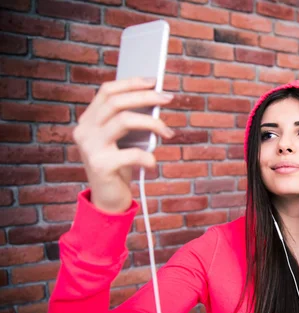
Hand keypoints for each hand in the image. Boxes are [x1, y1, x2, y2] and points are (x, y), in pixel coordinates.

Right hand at [73, 77, 174, 213]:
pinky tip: (152, 164)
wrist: (108, 200)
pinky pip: (132, 153)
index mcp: (88, 121)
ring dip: (152, 123)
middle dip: (146, 96)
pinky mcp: (101, 165)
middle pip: (116, 101)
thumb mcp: (122, 140)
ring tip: (168, 133)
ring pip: (124, 120)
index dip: (131, 83)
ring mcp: (90, 148)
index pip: (107, 91)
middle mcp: (85, 131)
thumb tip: (155, 100)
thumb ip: (129, 121)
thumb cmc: (120, 166)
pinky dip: (148, 157)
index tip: (153, 80)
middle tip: (168, 98)